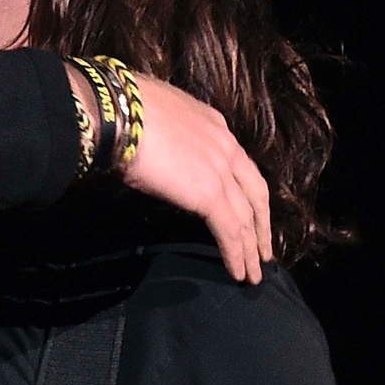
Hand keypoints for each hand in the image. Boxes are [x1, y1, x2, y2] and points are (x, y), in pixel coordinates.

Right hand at [121, 73, 272, 282]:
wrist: (120, 112)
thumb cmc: (125, 111)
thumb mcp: (158, 119)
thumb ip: (170, 139)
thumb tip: (161, 155)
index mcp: (215, 126)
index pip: (240, 164)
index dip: (247, 192)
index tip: (250, 212)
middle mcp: (226, 146)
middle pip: (256, 193)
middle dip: (262, 225)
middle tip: (264, 252)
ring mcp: (221, 171)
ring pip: (247, 218)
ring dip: (252, 249)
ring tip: (253, 274)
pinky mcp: (210, 195)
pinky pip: (231, 231)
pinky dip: (237, 255)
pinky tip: (238, 273)